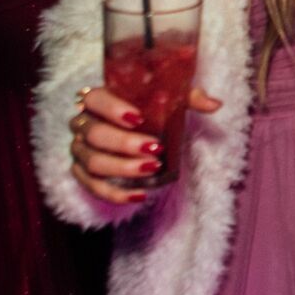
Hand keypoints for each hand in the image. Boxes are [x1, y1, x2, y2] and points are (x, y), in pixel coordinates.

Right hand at [70, 83, 221, 204]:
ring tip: (152, 169)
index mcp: (97, 99)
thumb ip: (188, 98)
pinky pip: (92, 187)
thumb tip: (215, 104)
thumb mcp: (167, 100)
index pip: (94, 98)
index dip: (112, 108)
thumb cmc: (147, 109)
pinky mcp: (82, 173)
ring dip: (123, 168)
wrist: (131, 129)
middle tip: (155, 149)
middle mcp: (83, 123)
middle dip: (125, 144)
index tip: (139, 118)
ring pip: (93, 162)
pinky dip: (115, 194)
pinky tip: (140, 195)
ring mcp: (79, 150)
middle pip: (94, 134)